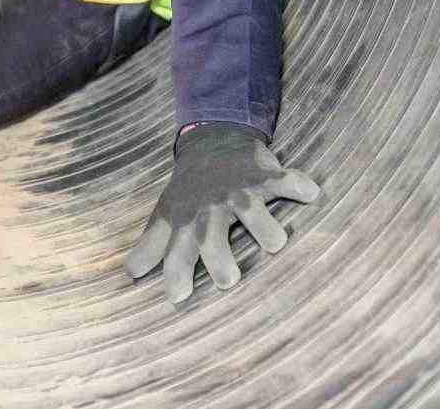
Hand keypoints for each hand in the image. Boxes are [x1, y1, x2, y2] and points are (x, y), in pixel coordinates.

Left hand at [124, 124, 318, 302]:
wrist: (210, 140)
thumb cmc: (190, 189)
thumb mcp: (167, 214)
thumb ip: (152, 246)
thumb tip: (129, 274)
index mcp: (187, 222)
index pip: (176, 252)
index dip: (175, 274)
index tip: (177, 298)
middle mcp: (210, 209)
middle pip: (211, 237)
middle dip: (218, 259)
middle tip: (228, 280)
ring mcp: (237, 191)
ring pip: (250, 210)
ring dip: (265, 227)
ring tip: (275, 243)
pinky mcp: (262, 175)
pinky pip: (282, 178)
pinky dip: (296, 183)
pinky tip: (310, 193)